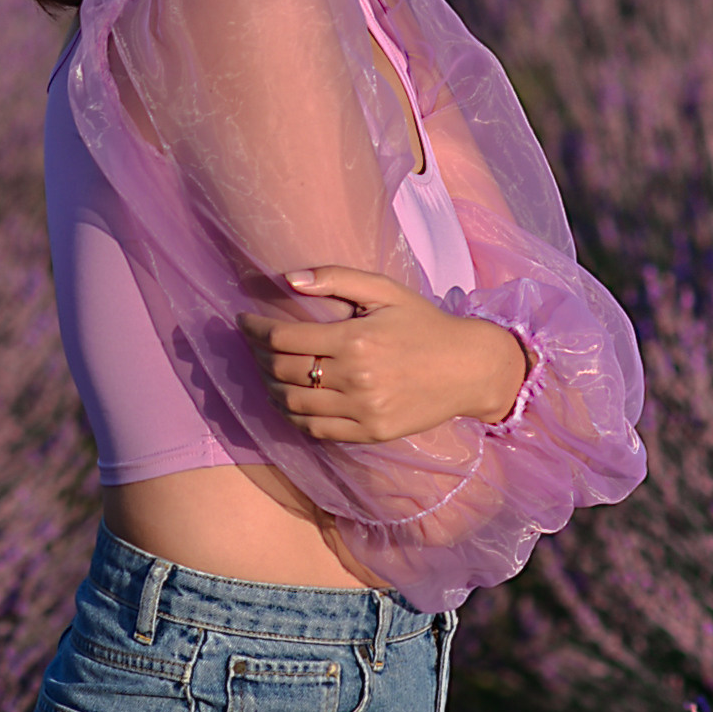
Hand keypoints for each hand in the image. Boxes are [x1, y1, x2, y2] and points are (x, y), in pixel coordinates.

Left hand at [242, 268, 527, 442]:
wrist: (469, 368)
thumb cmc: (424, 322)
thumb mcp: (385, 291)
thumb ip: (336, 279)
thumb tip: (287, 278)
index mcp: (355, 340)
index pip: (283, 338)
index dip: (255, 330)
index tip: (243, 321)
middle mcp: (355, 379)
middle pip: (283, 372)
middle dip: (258, 356)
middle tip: (254, 345)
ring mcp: (362, 411)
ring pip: (293, 404)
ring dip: (271, 386)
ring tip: (268, 371)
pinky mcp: (370, 433)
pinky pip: (316, 429)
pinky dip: (294, 415)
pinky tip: (291, 399)